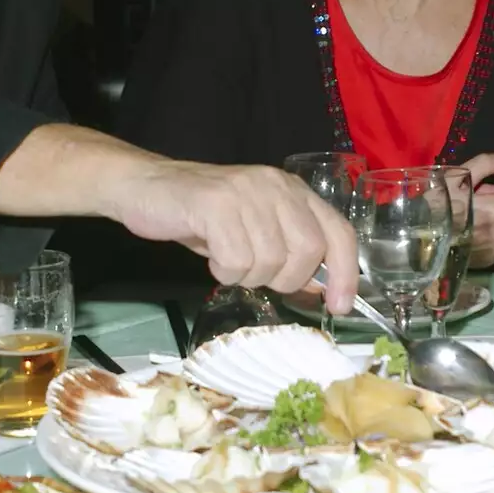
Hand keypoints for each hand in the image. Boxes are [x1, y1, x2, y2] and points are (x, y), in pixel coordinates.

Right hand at [113, 161, 358, 311]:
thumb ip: (290, 250)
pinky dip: (224, 271)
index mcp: (293, 191)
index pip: (338, 232)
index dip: (347, 273)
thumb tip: (322, 287)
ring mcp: (247, 191)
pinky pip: (236, 259)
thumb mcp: (255, 230)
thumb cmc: (203, 216)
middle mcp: (276, 186)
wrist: (146, 187)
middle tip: (255, 275)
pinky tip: (211, 256)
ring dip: (247, 275)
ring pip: (271, 260)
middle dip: (286, 279)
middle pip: (309, 252)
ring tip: (226, 259)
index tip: (340, 307)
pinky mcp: (216, 203)